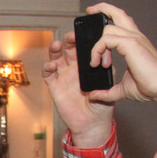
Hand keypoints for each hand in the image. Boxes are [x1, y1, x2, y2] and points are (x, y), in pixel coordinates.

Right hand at [42, 33, 115, 148]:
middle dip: (68, 40)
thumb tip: (106, 55)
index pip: (83, 47)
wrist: (93, 124)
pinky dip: (47, 67)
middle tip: (71, 36)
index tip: (85, 33)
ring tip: (57, 46)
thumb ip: (107, 69)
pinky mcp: (55, 87)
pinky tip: (52, 65)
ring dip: (54, 50)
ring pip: (55, 58)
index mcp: (87, 66)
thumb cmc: (102, 105)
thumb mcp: (109, 84)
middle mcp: (74, 68)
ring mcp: (63, 77)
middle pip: (68, 48)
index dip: (82, 38)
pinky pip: (47, 75)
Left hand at [57, 3, 156, 112]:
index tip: (95, 29)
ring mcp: (134, 38)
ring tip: (96, 63)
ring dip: (97, 46)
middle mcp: (135, 36)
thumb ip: (108, 91)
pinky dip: (97, 50)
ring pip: (108, 27)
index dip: (108, 21)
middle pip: (117, 13)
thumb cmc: (150, 87)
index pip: (121, 22)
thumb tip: (95, 95)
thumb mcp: (124, 89)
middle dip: (102, 8)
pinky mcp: (130, 44)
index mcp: (135, 42)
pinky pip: (106, 39)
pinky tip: (98, 64)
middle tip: (90, 12)